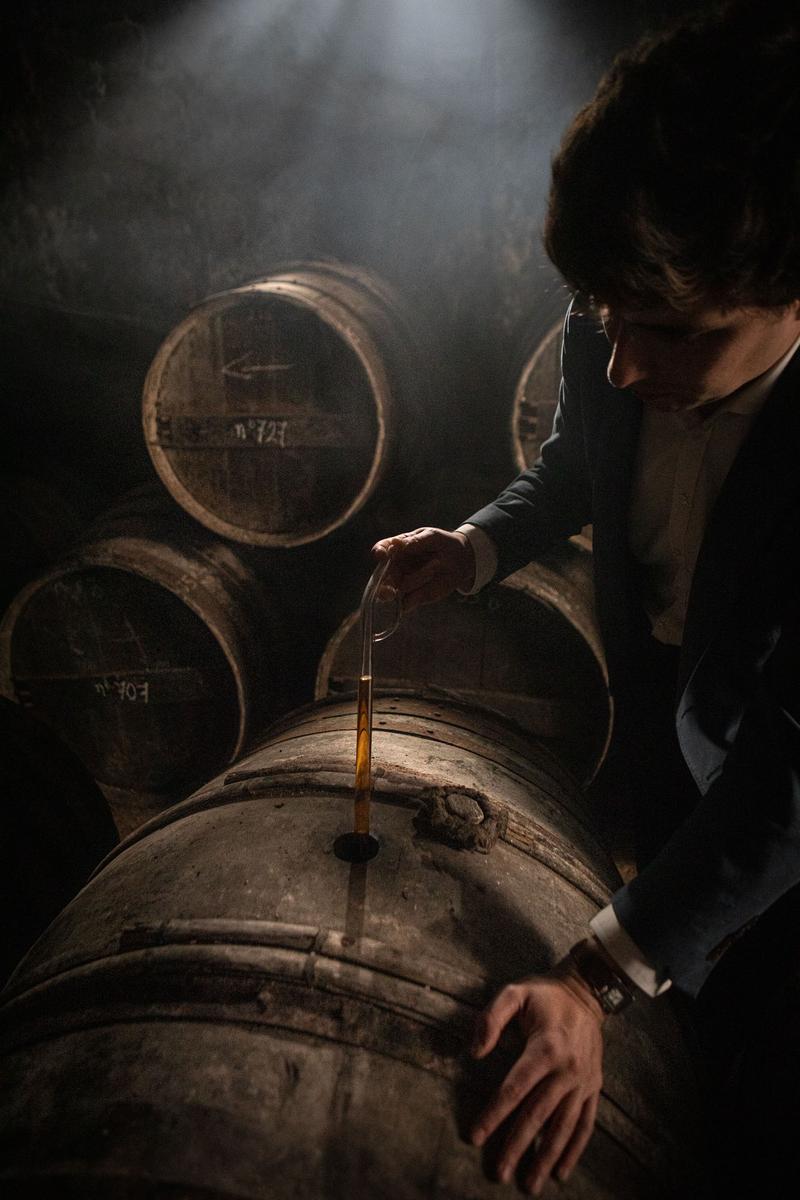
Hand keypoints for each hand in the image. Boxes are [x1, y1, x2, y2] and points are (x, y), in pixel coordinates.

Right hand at [371, 527, 474, 613]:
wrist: (460, 559)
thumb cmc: (442, 543)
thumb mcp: (432, 537)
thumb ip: (415, 541)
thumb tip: (397, 545)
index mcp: (396, 548)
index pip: (381, 550)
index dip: (378, 552)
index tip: (381, 555)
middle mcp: (395, 567)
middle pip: (381, 578)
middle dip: (383, 586)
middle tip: (389, 592)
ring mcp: (402, 583)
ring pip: (395, 591)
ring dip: (413, 582)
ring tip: (436, 565)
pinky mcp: (413, 597)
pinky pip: (406, 604)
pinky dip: (414, 600)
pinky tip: (428, 587)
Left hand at [470, 967, 604, 1194]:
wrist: (587, 991)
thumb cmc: (544, 994)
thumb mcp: (514, 992)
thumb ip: (491, 1018)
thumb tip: (474, 1051)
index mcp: (546, 1048)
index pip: (514, 1088)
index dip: (494, 1114)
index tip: (475, 1137)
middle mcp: (567, 1069)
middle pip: (537, 1115)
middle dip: (517, 1146)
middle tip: (498, 1173)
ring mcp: (583, 1081)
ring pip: (563, 1127)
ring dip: (546, 1157)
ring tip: (530, 1183)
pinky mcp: (594, 1087)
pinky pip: (585, 1124)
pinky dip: (574, 1149)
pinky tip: (561, 1171)